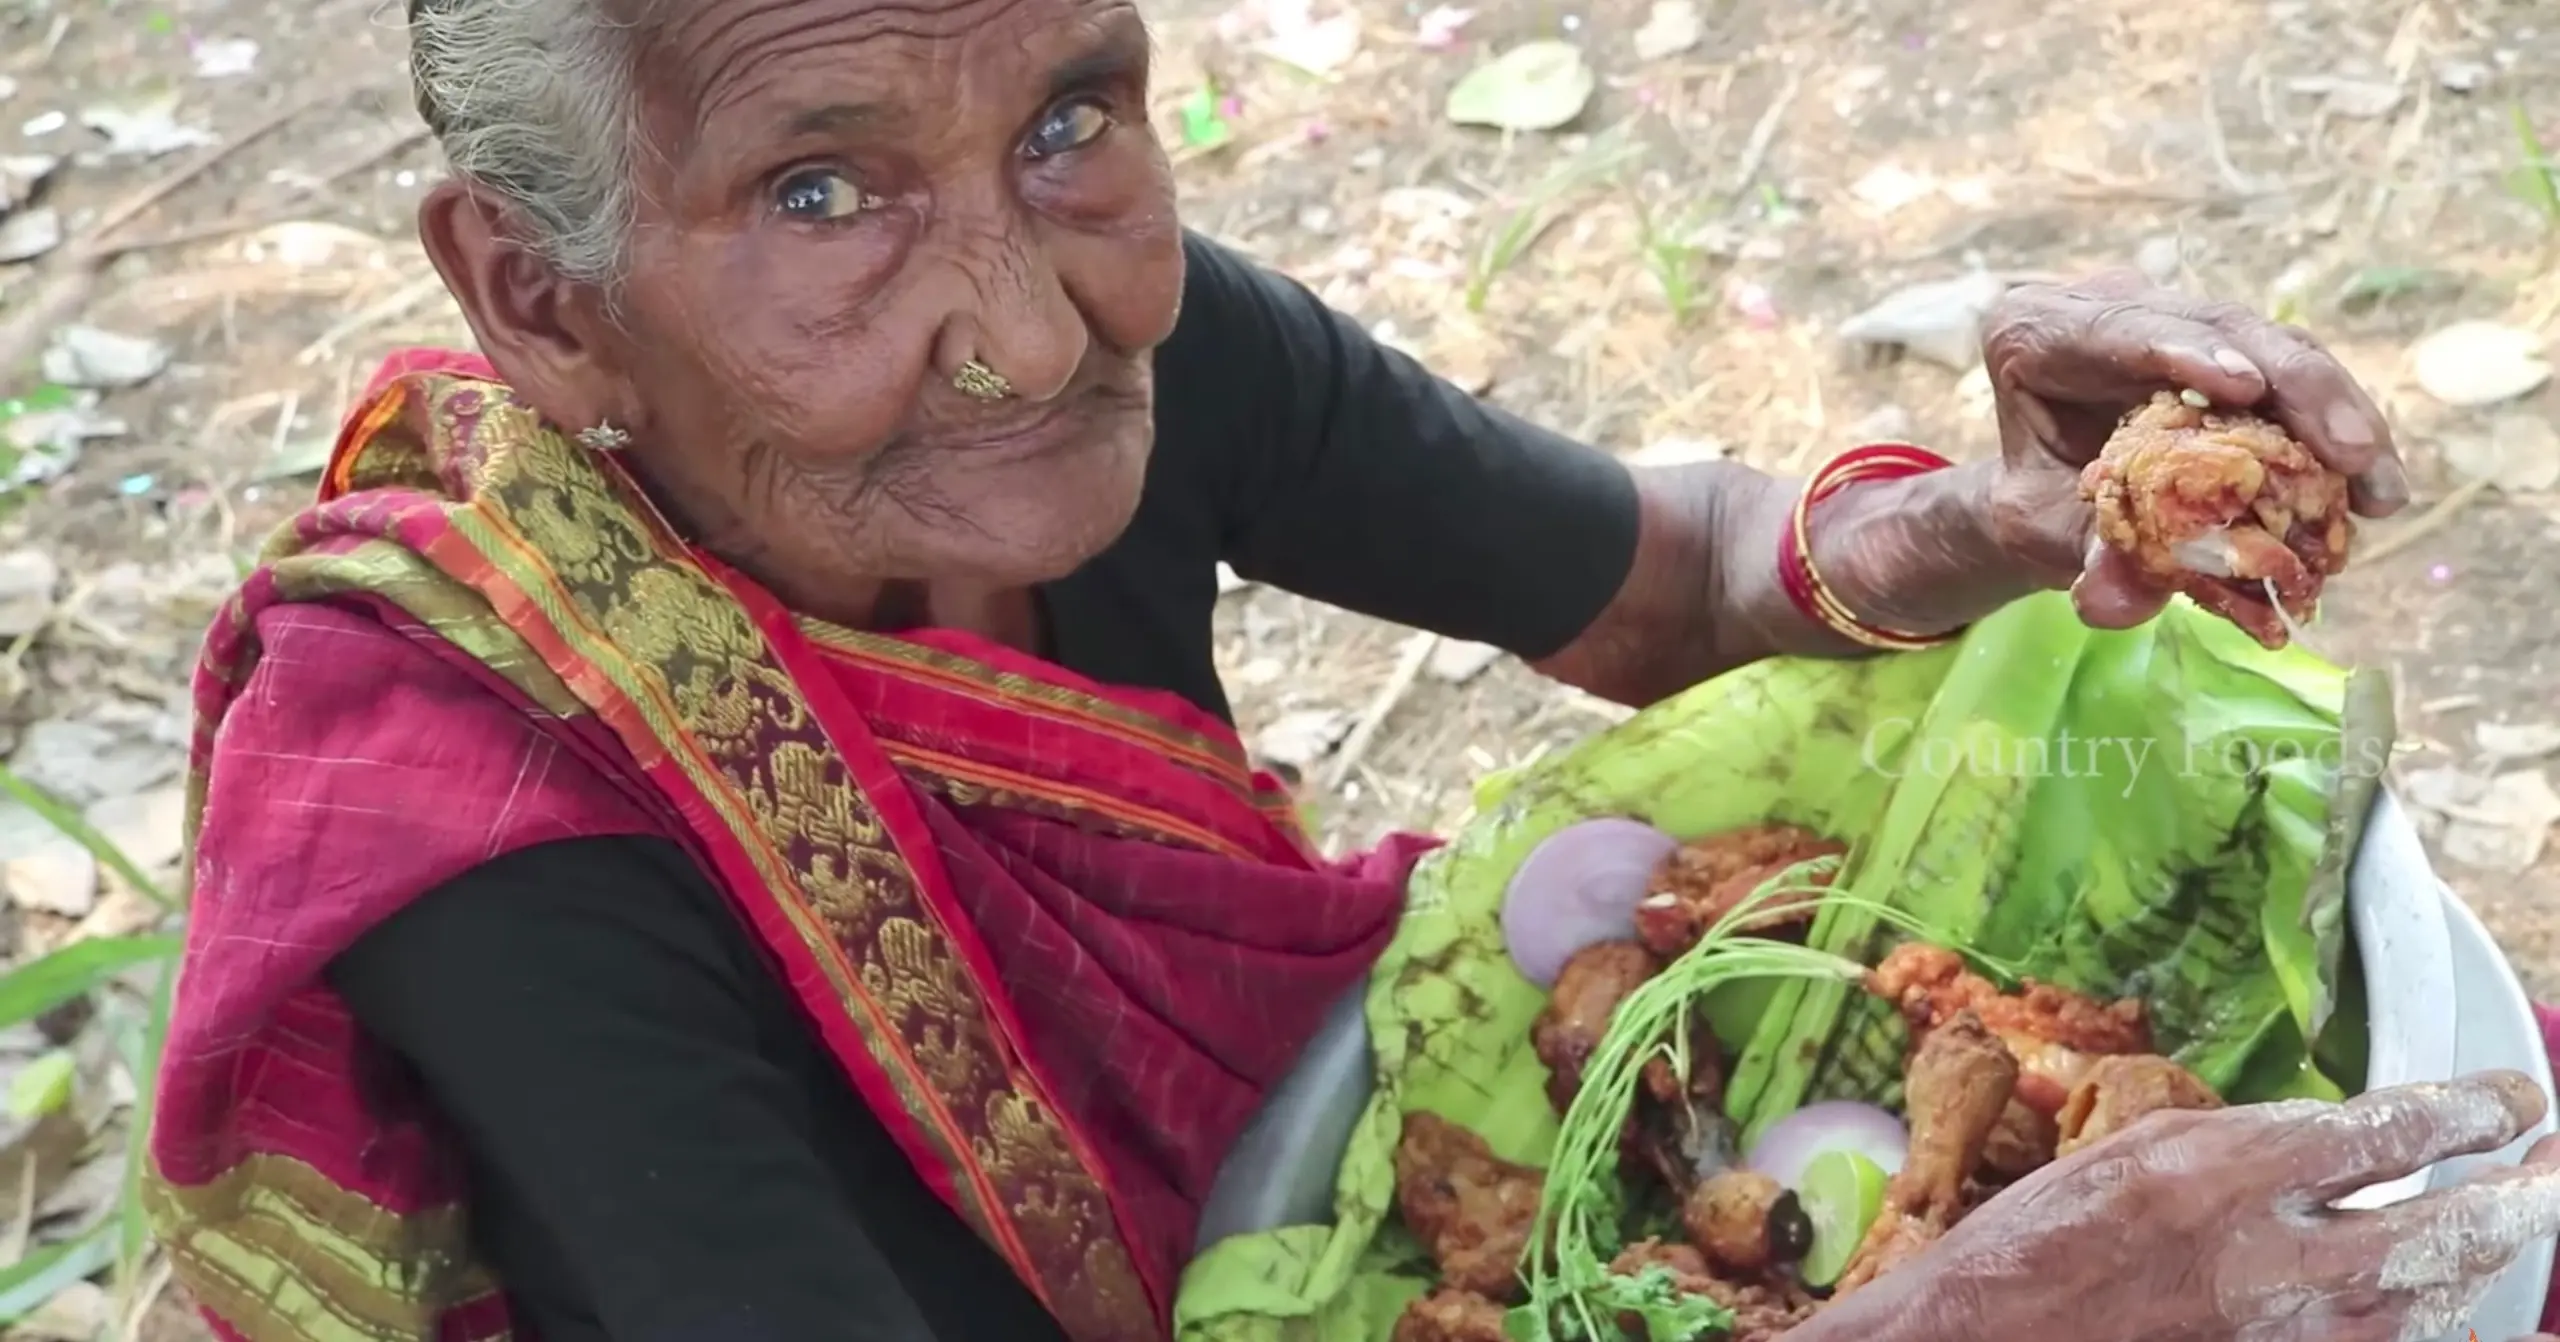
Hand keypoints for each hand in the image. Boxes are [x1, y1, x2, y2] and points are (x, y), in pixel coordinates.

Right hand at [1807, 1071, 2559, 1341]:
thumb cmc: (2027, 1255)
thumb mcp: (2124, 1160)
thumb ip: (2232, 1150)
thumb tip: (2325, 1148)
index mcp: (2218, 1172)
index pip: (2389, 1131)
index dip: (2471, 1112)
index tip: (2513, 1100)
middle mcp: (2267, 1258)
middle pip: (2442, 1223)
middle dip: (2519, 1192)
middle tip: (2552, 1166)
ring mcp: (2279, 1336)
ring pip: (2429, 1300)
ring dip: (2484, 1262)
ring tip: (2522, 1226)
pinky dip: (2431, 1328)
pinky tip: (2455, 1315)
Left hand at [1974, 271, 2411, 630]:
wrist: (2042, 489)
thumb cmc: (2031, 500)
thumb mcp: (2037, 529)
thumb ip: (2077, 553)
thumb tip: (2112, 604)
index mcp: (2038, 330)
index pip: (2114, 330)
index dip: (2185, 350)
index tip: (2246, 385)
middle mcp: (2112, 303)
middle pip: (2221, 327)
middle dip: (2300, 392)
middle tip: (2354, 457)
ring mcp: (2178, 317)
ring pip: (2276, 347)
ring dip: (2339, 418)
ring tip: (2381, 490)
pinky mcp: (2228, 343)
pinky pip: (2293, 377)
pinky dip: (2335, 432)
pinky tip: (2373, 487)